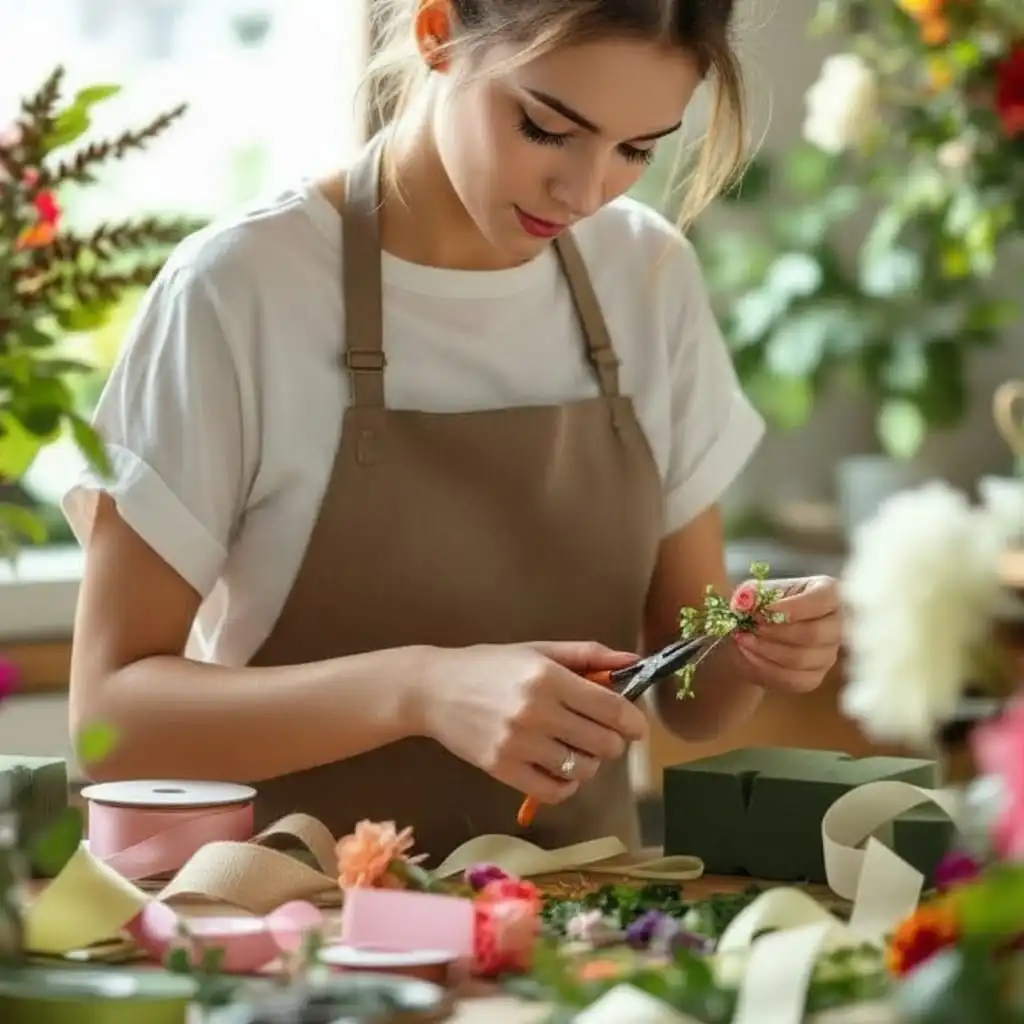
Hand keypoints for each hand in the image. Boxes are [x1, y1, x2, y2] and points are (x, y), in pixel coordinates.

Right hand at [418, 641, 648, 805]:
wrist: (433, 689)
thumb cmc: (489, 666)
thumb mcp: (538, 650)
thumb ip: (587, 655)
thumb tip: (633, 661)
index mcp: (548, 677)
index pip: (611, 709)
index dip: (633, 722)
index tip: (636, 727)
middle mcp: (536, 711)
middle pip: (603, 743)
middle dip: (612, 742)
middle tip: (600, 735)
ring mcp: (518, 744)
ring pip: (583, 770)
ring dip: (589, 763)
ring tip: (575, 749)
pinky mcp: (502, 769)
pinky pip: (555, 791)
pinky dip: (567, 786)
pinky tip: (559, 770)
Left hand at [733, 576, 841, 692]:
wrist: (752, 637)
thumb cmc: (760, 607)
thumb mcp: (752, 593)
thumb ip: (749, 594)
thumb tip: (744, 602)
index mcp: (827, 593)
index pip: (824, 598)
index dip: (793, 608)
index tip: (762, 613)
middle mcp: (836, 624)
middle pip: (814, 634)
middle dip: (775, 632)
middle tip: (749, 627)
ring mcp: (829, 654)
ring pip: (801, 659)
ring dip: (766, 650)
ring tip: (743, 639)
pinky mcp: (814, 678)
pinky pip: (793, 679)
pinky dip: (766, 668)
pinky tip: (749, 654)